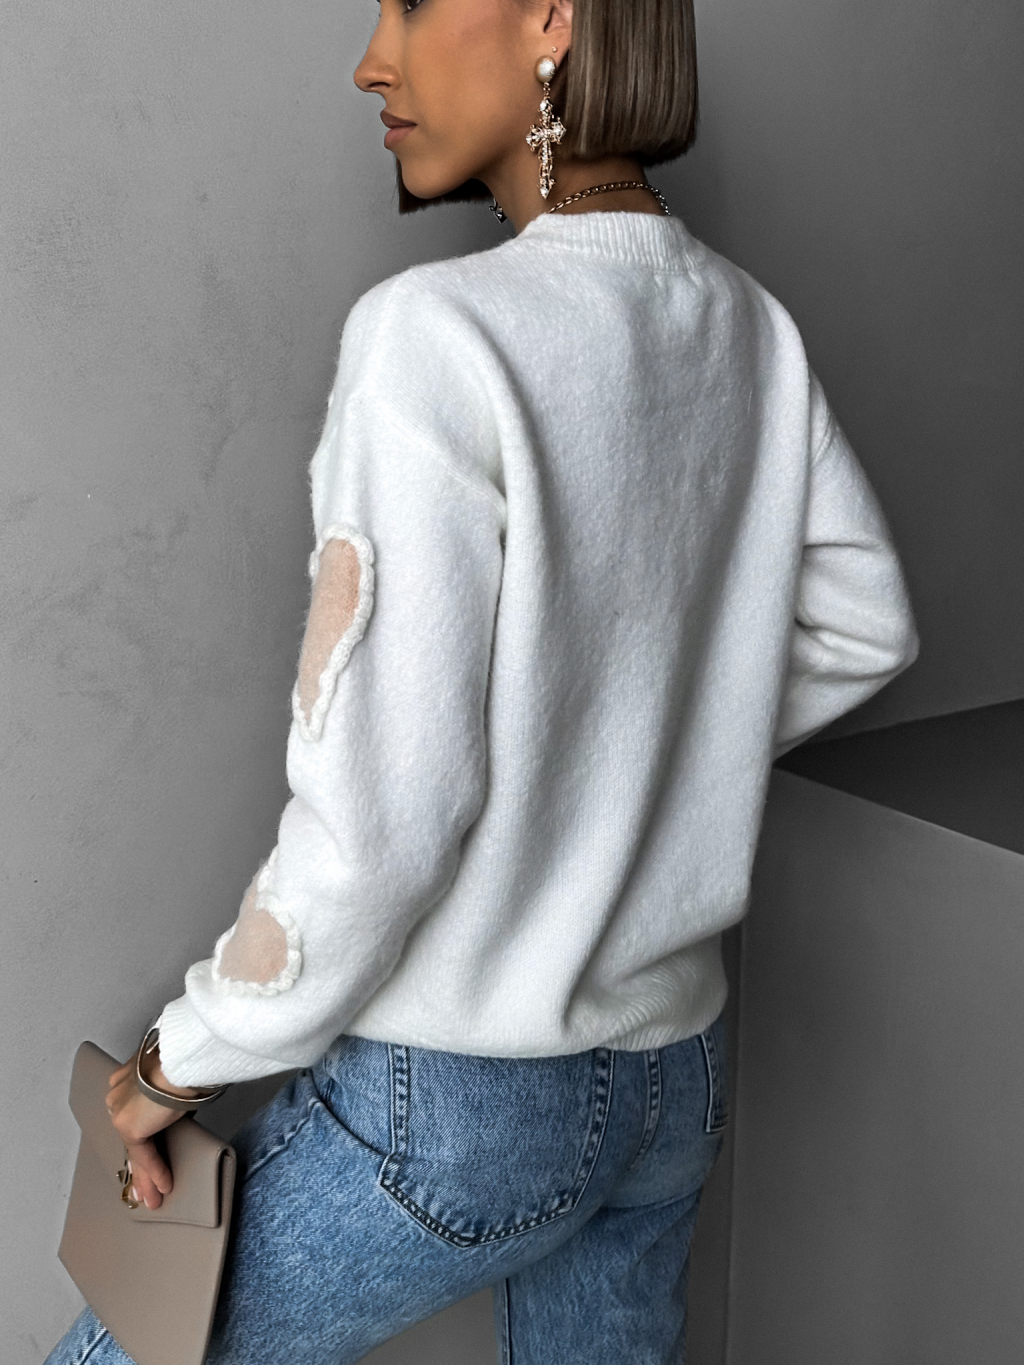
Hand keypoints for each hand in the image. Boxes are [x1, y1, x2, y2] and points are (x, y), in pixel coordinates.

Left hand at [104, 1048, 206, 1209]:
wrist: (180, 1058)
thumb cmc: (185, 1059)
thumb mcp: (175, 1076)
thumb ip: (170, 1094)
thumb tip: (180, 1107)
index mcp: (126, 1077)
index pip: (133, 1112)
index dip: (142, 1133)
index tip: (146, 1146)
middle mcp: (117, 1094)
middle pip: (130, 1135)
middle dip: (139, 1164)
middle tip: (143, 1187)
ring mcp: (119, 1111)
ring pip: (134, 1149)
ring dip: (145, 1177)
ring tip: (152, 1197)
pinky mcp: (129, 1127)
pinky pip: (143, 1156)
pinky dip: (155, 1172)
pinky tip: (163, 1186)